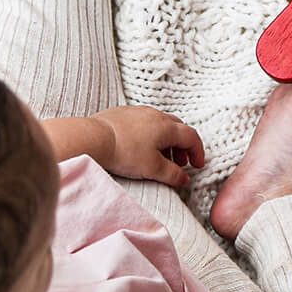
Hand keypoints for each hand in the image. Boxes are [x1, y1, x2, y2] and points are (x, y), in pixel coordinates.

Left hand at [91, 105, 205, 187]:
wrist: (93, 138)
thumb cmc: (123, 152)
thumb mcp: (153, 169)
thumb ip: (172, 175)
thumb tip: (184, 179)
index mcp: (167, 127)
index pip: (191, 137)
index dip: (198, 152)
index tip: (196, 165)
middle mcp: (155, 115)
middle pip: (177, 128)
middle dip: (182, 146)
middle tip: (179, 162)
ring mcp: (138, 112)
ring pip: (160, 124)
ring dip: (165, 141)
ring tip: (159, 157)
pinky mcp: (122, 114)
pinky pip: (143, 122)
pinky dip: (149, 134)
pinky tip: (139, 147)